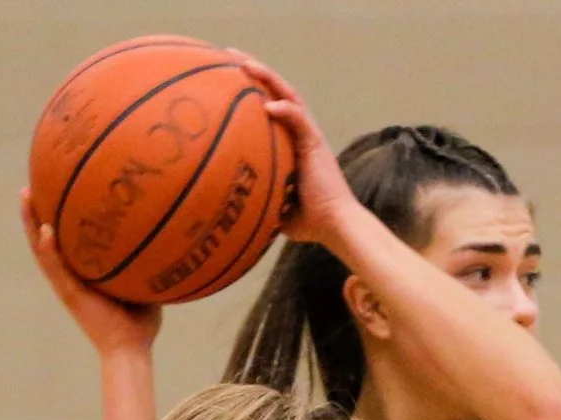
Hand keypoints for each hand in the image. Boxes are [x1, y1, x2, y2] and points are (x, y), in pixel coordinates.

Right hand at [18, 188, 160, 354]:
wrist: (131, 349)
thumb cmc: (141, 324)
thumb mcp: (144, 285)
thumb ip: (148, 262)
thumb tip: (167, 238)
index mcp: (82, 274)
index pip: (64, 241)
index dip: (55, 217)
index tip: (52, 190)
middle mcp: (69, 277)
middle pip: (45, 239)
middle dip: (35, 213)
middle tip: (29, 186)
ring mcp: (67, 284)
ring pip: (41, 249)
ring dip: (31, 223)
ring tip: (26, 196)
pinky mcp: (70, 294)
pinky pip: (55, 268)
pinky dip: (49, 249)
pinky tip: (46, 229)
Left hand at [229, 53, 356, 247]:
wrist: (336, 225)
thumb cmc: (309, 220)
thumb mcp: (274, 204)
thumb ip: (257, 195)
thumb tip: (230, 206)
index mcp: (290, 140)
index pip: (270, 104)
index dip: (250, 87)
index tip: (225, 74)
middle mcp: (300, 131)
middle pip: (277, 90)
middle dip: (254, 70)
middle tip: (228, 54)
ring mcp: (309, 134)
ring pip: (288, 95)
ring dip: (267, 76)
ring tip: (244, 64)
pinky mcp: (316, 142)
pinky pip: (299, 118)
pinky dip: (285, 108)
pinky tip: (268, 103)